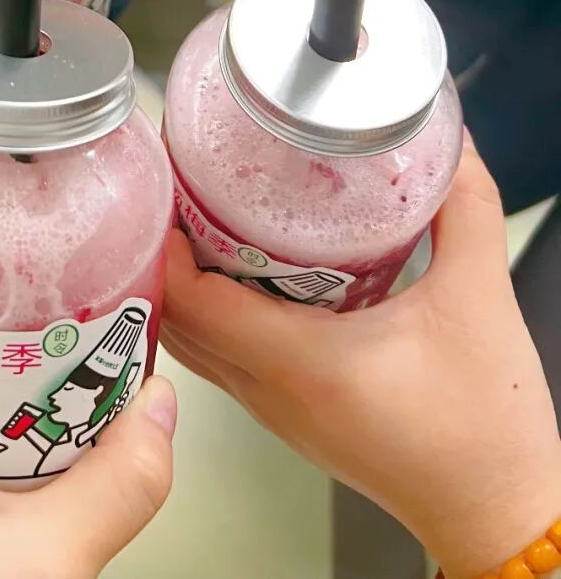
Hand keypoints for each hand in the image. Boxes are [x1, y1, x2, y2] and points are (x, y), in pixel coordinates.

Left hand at [160, 137, 560, 578]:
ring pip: (194, 343)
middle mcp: (269, 390)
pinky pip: (224, 358)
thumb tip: (452, 148)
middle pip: (177, 319)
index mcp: (296, 362)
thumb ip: (464, 211)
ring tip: (199, 220)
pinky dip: (214, 314)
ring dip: (184, 285)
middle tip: (177, 190)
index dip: (163, 244)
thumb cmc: (483, 432)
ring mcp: (274, 409)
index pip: (190, 302)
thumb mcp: (476, 301)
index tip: (167, 190)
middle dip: (163, 253)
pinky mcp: (289, 415)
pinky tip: (243, 274)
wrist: (498, 513)